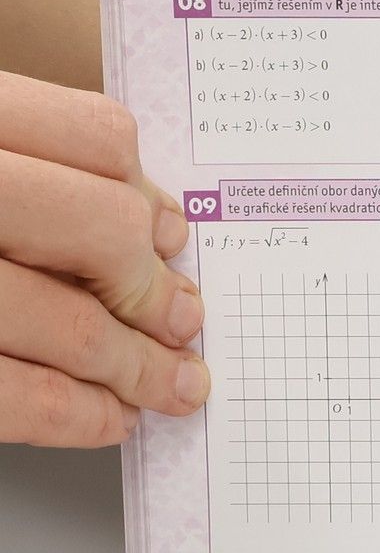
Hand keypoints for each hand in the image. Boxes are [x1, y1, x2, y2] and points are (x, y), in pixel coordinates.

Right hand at [0, 70, 207, 446]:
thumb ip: (42, 172)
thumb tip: (155, 227)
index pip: (96, 137)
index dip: (148, 193)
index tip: (172, 235)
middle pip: (104, 230)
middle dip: (156, 290)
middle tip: (186, 322)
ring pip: (76, 326)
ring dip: (141, 369)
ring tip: (167, 384)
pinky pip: (21, 397)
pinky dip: (80, 415)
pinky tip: (106, 415)